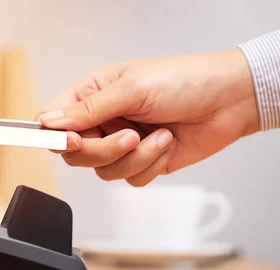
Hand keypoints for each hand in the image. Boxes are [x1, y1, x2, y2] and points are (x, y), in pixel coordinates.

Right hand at [38, 48, 258, 185]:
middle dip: (103, 150)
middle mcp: (103, 120)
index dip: (56, 135)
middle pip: (75, 153)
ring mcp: (121, 144)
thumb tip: (49, 122)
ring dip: (134, 157)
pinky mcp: (142, 163)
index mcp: (93, 95)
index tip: (73, 140)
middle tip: (128, 136)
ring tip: (158, 135)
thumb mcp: (132, 89)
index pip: (54, 120)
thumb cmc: (185, 80)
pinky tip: (167, 143)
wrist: (230, 101)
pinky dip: (150, 165)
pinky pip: (129, 179)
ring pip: (103, 170)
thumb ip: (89, 109)